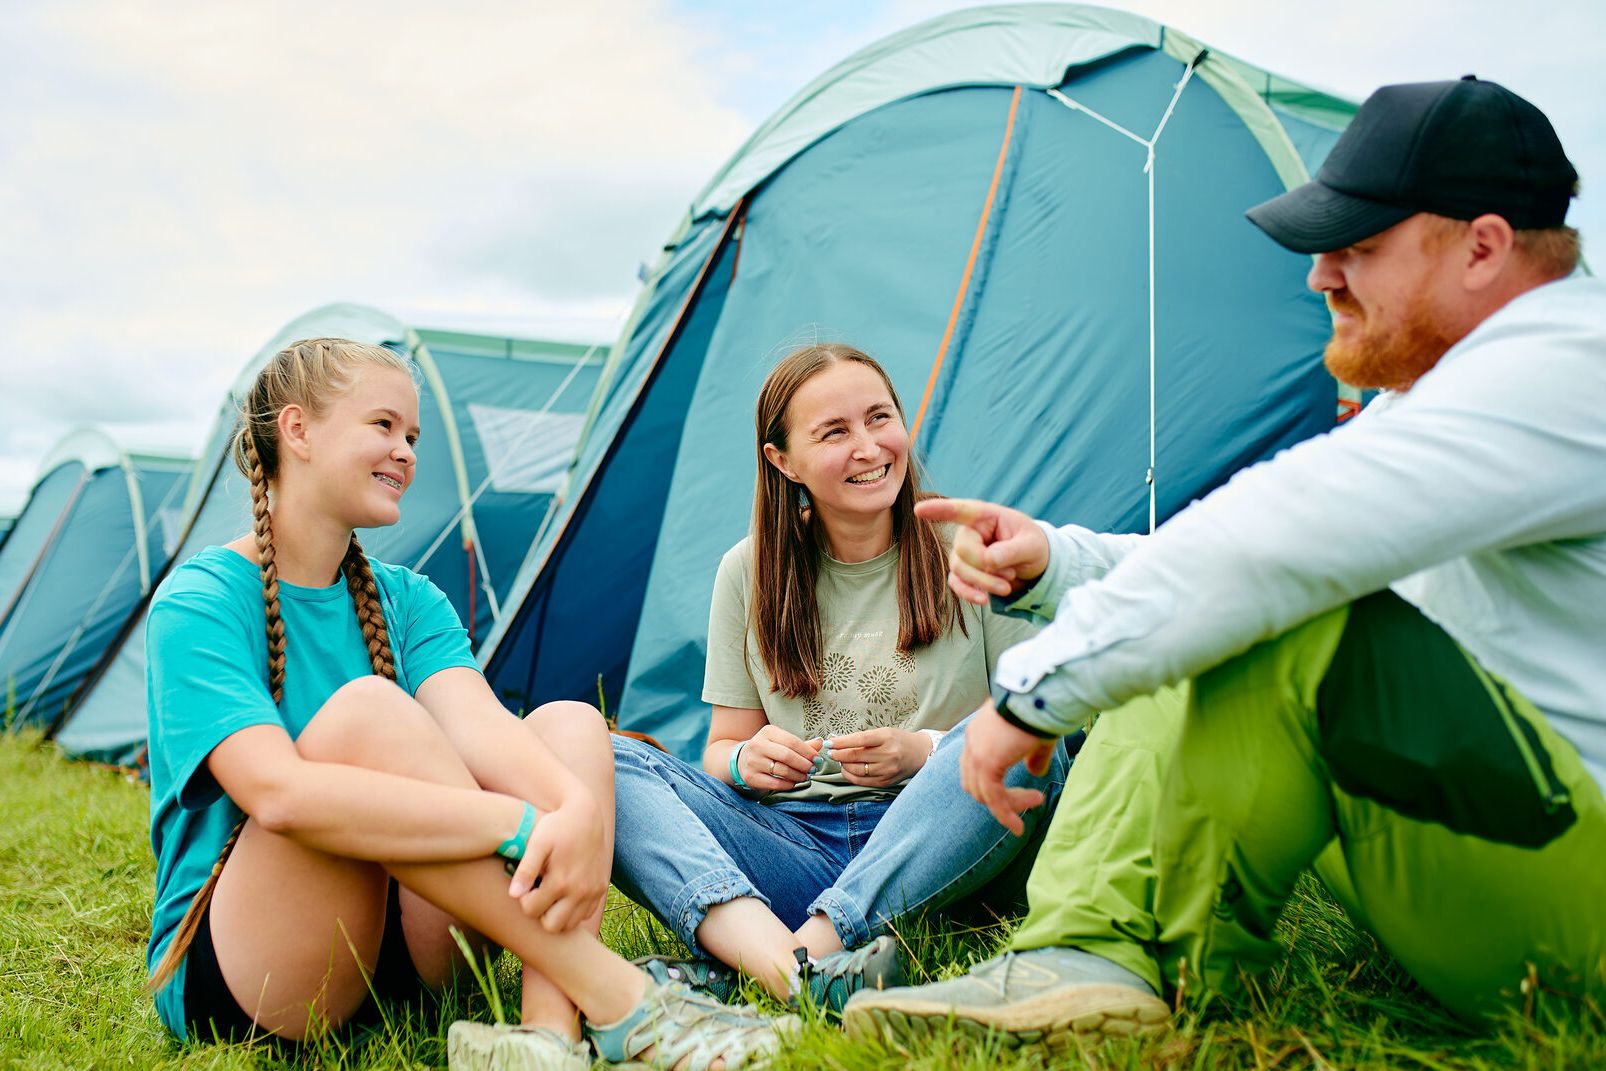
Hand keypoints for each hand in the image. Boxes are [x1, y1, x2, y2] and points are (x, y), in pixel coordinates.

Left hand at [508, 786, 607, 931]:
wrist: (586, 814)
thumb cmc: (556, 826)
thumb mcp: (537, 843)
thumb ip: (525, 870)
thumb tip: (513, 895)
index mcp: (561, 881)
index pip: (532, 911)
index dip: (524, 900)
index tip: (527, 885)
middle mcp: (580, 891)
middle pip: (552, 926)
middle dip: (540, 913)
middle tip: (538, 893)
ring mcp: (593, 891)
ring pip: (570, 925)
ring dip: (557, 915)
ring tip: (550, 894)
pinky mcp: (601, 889)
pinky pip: (585, 914)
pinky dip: (573, 910)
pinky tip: (565, 892)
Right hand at [736, 724, 819, 790]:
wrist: (742, 760)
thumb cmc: (768, 750)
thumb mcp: (782, 742)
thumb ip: (802, 744)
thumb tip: (821, 743)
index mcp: (768, 732)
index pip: (792, 741)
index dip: (808, 752)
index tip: (817, 759)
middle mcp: (758, 745)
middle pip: (787, 756)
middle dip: (804, 764)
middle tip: (813, 770)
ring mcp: (753, 762)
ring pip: (782, 770)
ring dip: (798, 775)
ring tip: (806, 776)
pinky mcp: (751, 777)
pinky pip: (775, 783)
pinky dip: (789, 784)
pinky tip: (794, 782)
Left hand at [829, 727, 933, 786]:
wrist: (919, 754)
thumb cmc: (899, 740)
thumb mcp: (884, 733)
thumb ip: (864, 739)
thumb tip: (839, 743)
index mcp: (887, 738)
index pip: (859, 739)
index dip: (842, 742)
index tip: (830, 742)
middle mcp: (888, 754)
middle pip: (856, 756)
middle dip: (839, 755)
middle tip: (831, 752)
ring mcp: (887, 770)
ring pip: (857, 770)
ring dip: (844, 766)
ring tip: (840, 760)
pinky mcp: (886, 782)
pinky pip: (862, 781)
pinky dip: (851, 776)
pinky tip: (847, 770)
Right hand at [914, 498, 1047, 604]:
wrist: (1033, 564)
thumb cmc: (1032, 545)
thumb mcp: (1031, 545)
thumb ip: (1011, 551)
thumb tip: (988, 561)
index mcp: (985, 516)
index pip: (959, 510)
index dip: (938, 510)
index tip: (918, 510)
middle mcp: (968, 533)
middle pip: (962, 551)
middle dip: (985, 568)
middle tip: (1010, 575)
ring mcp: (962, 553)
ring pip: (959, 570)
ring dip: (984, 583)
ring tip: (1007, 586)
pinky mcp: (963, 573)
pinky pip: (956, 584)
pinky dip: (969, 594)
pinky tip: (984, 600)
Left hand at [960, 701, 1055, 834]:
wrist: (1038, 696)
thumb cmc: (1040, 710)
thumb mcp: (1035, 738)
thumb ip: (1033, 757)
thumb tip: (1036, 774)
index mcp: (979, 733)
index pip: (975, 767)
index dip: (991, 784)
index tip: (1015, 791)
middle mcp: (972, 743)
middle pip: (975, 783)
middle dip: (998, 798)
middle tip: (1027, 800)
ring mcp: (976, 754)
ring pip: (985, 794)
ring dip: (1008, 806)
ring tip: (1035, 803)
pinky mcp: (987, 763)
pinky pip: (994, 798)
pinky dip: (1006, 814)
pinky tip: (1019, 825)